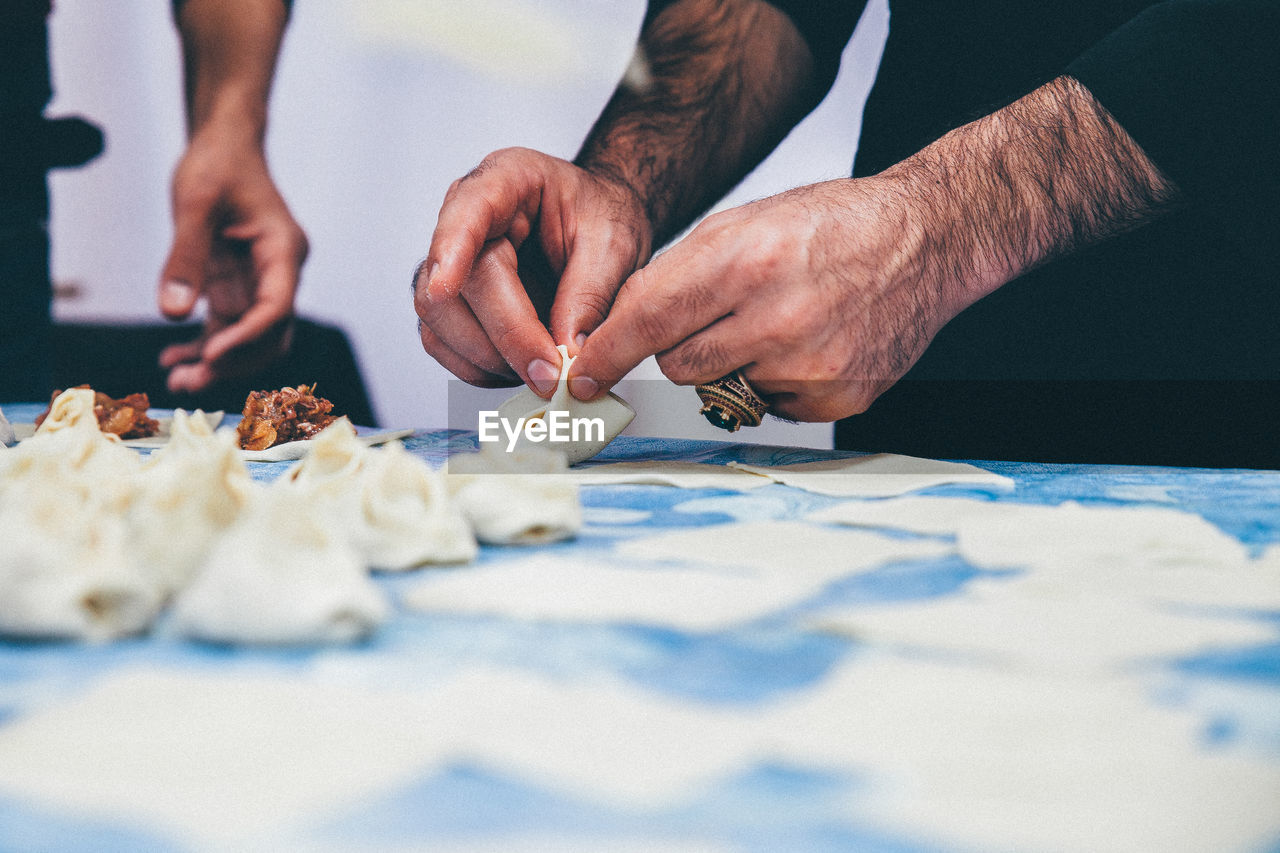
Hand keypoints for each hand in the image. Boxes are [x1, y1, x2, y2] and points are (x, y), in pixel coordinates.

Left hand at [158, 126, 307, 392]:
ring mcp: (262, 281)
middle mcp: (281, 272)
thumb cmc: (217, 163)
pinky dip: (203, 343)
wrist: (224, 144)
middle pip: (270, 333)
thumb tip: (172, 314)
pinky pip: (228, 325)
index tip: (212, 353)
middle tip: (189, 383)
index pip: (277, 306)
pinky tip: (173, 358)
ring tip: (176, 380)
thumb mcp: (194, 202)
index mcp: (284, 249)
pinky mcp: (242, 284)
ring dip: (217, 361)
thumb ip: (185, 257)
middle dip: (233, 361)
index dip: (247, 336)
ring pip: (250, 337)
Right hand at [414, 147, 651, 395]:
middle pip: (456, 285)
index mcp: (506, 180)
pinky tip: (520, 370)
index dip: (451, 250)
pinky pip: (444, 344)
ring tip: (542, 372)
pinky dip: (480, 369)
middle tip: (550, 373)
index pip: (465, 212)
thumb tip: (567, 350)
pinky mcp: (453, 302)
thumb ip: (590, 293)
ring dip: (489, 359)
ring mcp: (453, 262)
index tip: (446, 287)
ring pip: (439, 321)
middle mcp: (466, 218)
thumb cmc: (602, 218)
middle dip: (504, 336)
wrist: (601, 225)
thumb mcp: (613, 244)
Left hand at [571, 177, 972, 421]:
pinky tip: (808, 345)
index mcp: (745, 261)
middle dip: (680, 347)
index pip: (647, 322)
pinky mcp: (836, 399)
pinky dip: (775, 382)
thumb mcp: (745, 221)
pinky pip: (770, 408)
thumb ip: (679, 272)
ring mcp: (809, 366)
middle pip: (677, 366)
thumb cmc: (831, 225)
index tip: (584, 375)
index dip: (606, 353)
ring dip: (731, 364)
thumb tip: (620, 326)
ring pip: (721, 390)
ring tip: (777, 321)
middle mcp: (776, 318)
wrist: (924, 241)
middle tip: (718, 316)